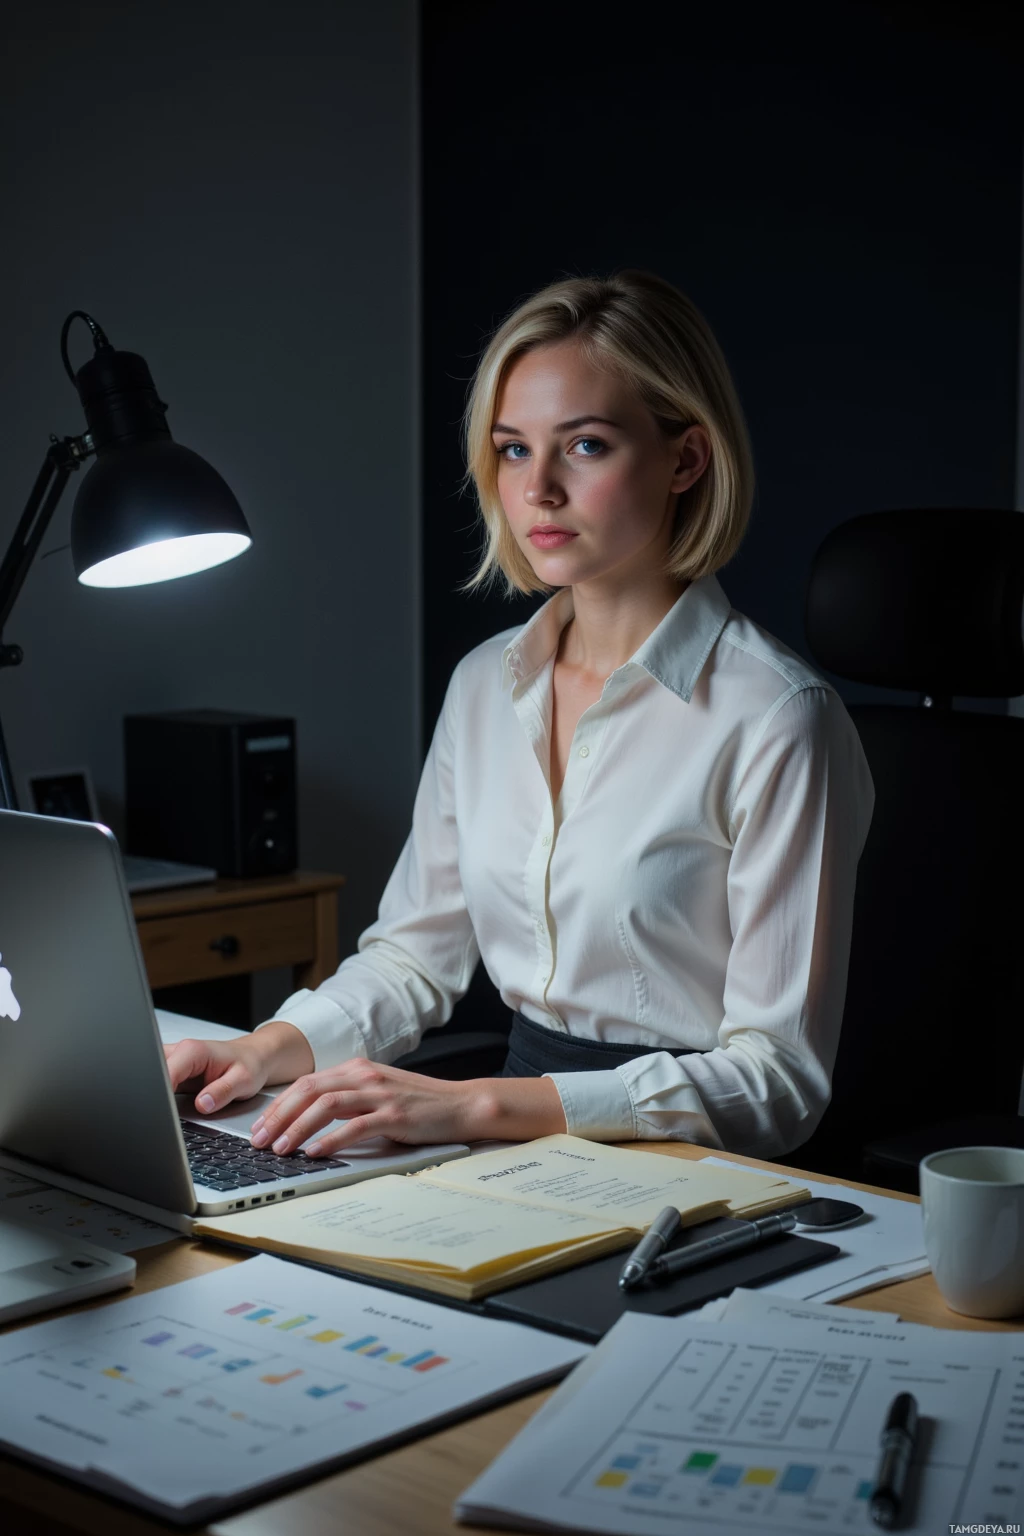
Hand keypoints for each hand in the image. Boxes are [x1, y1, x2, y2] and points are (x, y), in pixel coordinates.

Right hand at [163, 1021, 314, 1112]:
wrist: (253, 1057)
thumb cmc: (249, 1064)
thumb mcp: (243, 1080)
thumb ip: (222, 1091)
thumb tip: (202, 1104)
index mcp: (193, 1051)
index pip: (164, 1074)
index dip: (160, 1096)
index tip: (163, 1114)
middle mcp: (179, 1052)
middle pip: (151, 1073)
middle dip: (151, 1095)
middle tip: (160, 1116)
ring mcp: (174, 1061)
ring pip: (151, 1077)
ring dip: (153, 1095)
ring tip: (163, 1113)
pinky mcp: (173, 1072)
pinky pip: (158, 1083)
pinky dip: (158, 1096)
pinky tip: (166, 1108)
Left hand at [250, 1059, 566, 1155]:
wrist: (462, 1105)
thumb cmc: (418, 1104)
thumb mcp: (378, 1093)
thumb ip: (348, 1099)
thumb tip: (308, 1121)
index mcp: (357, 1068)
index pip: (306, 1083)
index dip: (278, 1105)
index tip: (260, 1126)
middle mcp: (365, 1075)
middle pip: (309, 1090)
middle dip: (278, 1116)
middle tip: (259, 1140)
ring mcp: (380, 1093)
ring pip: (326, 1106)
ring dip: (297, 1128)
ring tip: (280, 1149)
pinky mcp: (394, 1115)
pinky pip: (354, 1126)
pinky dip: (330, 1140)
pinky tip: (315, 1152)